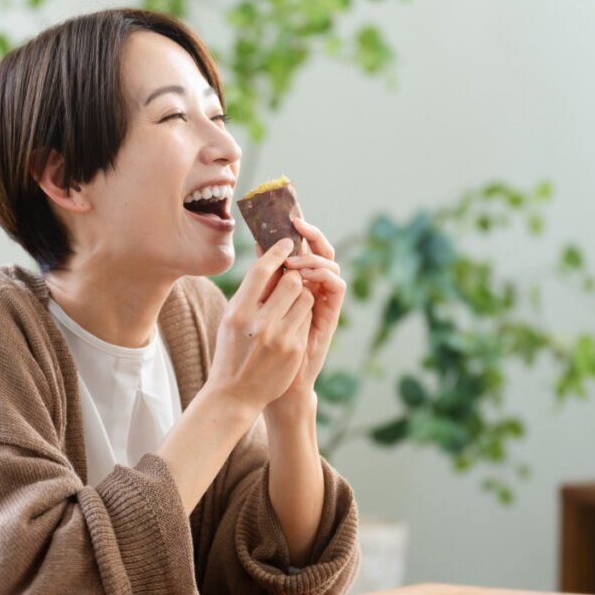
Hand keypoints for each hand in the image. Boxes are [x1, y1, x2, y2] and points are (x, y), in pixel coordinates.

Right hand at [205, 237, 313, 414]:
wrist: (235, 394)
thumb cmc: (231, 350)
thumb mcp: (231, 318)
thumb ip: (250, 291)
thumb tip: (267, 257)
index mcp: (238, 311)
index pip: (263, 270)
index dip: (278, 251)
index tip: (287, 241)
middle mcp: (258, 323)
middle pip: (291, 281)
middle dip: (295, 276)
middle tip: (292, 277)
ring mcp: (279, 337)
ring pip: (305, 297)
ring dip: (301, 296)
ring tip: (288, 306)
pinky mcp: (294, 348)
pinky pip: (308, 318)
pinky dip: (302, 315)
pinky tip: (290, 326)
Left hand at [264, 217, 346, 424]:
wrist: (268, 382)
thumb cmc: (258, 345)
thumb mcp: (256, 304)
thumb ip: (263, 276)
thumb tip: (257, 243)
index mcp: (294, 280)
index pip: (300, 246)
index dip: (296, 229)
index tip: (283, 213)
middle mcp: (311, 286)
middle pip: (319, 250)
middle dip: (310, 232)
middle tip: (296, 222)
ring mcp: (322, 299)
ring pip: (331, 264)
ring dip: (314, 256)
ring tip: (295, 260)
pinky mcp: (330, 314)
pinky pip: (338, 286)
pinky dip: (325, 275)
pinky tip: (308, 275)